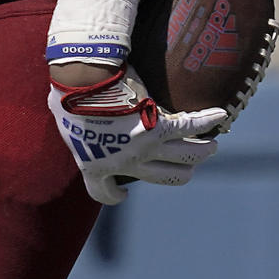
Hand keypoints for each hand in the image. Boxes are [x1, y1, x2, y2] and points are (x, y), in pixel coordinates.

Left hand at [49, 63, 224, 205]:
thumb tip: (59, 97)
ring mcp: (146, 146)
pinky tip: (220, 115)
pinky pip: (190, 126)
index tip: (122, 191)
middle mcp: (127, 161)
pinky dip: (208, 120)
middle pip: (167, 177)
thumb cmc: (66, 95)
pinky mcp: (158, 125)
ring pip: (186, 156)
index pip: (105, 193)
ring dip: (201, 150)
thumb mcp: (59, 113)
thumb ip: (64, 115)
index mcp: (96, 165)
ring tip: (210, 146)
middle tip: (189, 162)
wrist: (82, 84)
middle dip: (181, 171)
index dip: (115, 194)